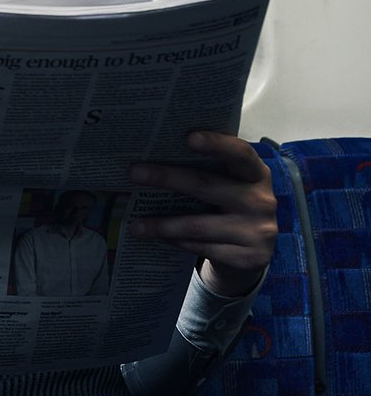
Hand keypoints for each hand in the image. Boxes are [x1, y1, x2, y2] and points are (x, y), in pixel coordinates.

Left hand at [129, 131, 277, 295]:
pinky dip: (176, 242)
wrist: (252, 255)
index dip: (217, 144)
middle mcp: (261, 200)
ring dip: (162, 224)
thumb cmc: (229, 209)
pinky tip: (158, 238)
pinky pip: (201, 247)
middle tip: (134, 173)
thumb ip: (206, 171)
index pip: (241, 153)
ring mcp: (258, 231)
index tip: (189, 137)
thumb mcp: (227, 187)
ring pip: (198, 225)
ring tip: (135, 225)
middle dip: (167, 177)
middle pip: (206, 185)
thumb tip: (151, 157)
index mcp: (256, 174)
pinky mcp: (248, 259)